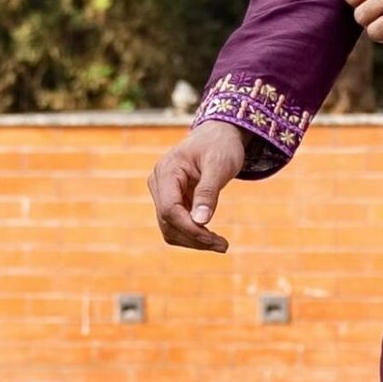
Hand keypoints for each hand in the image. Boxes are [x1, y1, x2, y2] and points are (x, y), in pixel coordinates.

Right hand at [147, 122, 247, 252]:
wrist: (219, 134)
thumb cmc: (221, 146)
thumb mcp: (219, 166)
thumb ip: (208, 192)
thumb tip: (201, 221)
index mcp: (167, 171)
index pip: (169, 209)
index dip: (189, 228)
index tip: (213, 240)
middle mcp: (159, 182)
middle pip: (168, 222)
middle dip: (194, 238)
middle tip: (223, 246)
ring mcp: (163, 192)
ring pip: (169, 228)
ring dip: (193, 240)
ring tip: (221, 244)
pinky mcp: (171, 200)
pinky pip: (176, 224)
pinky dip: (193, 234)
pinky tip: (212, 238)